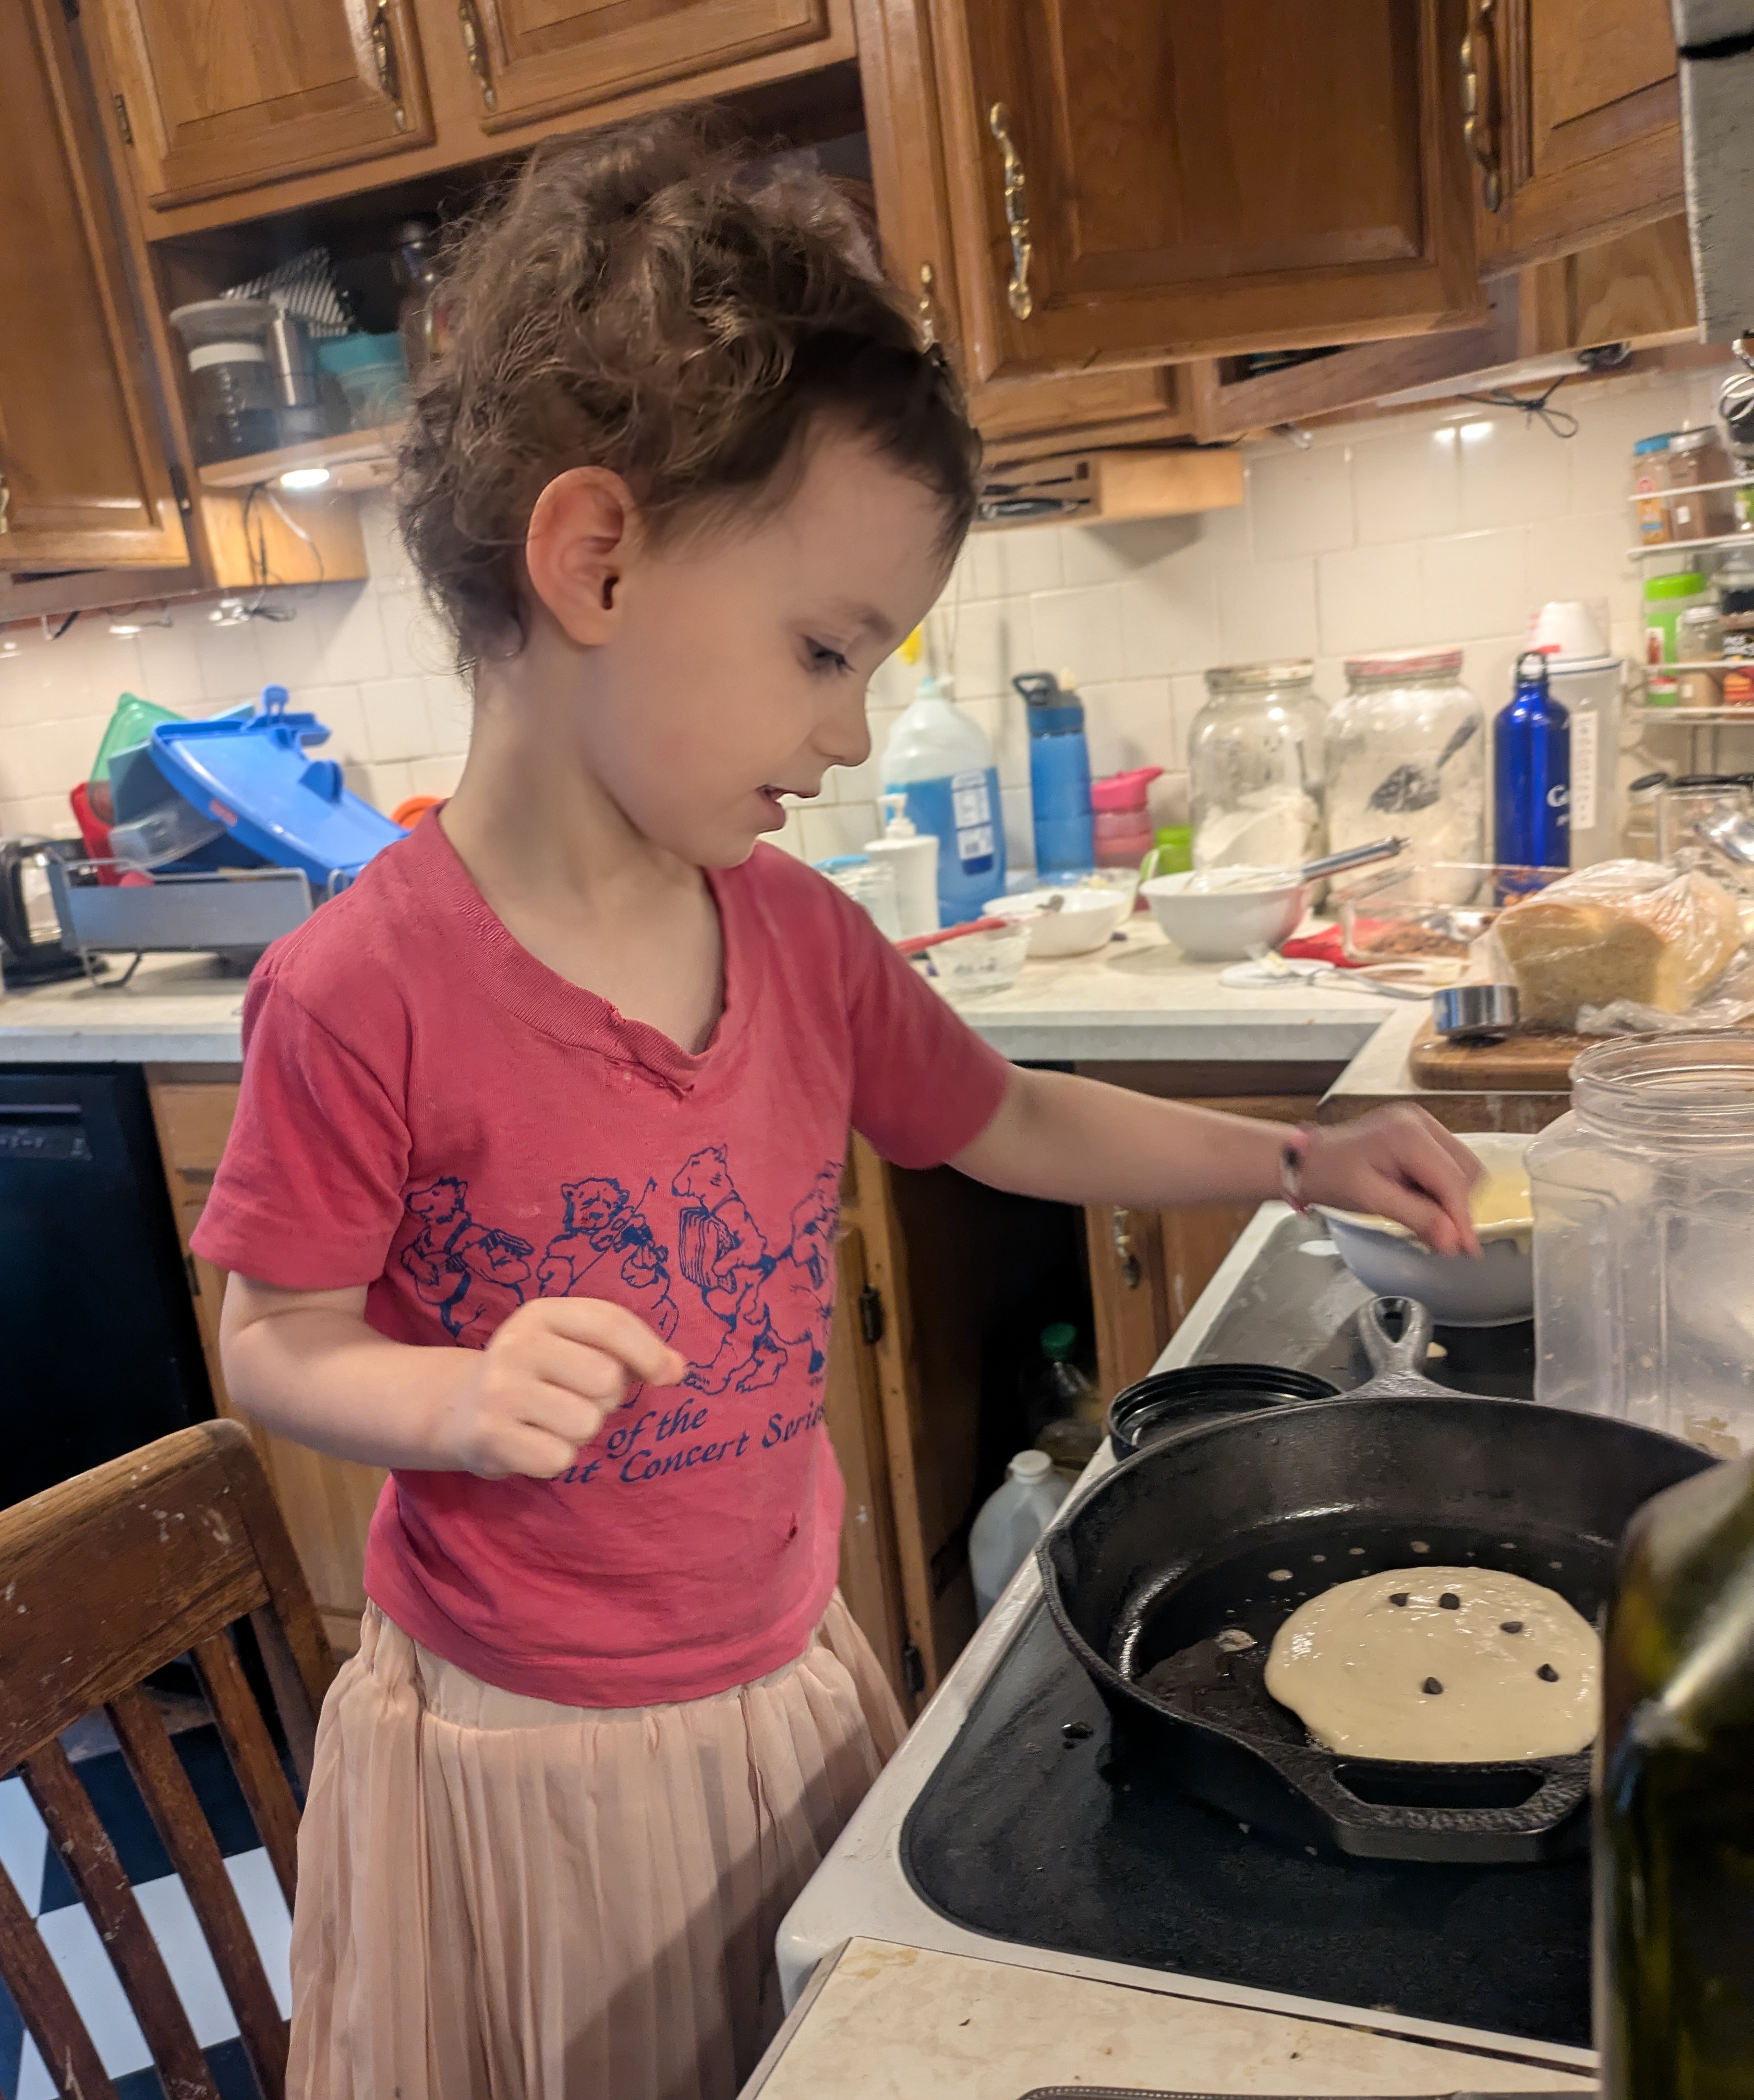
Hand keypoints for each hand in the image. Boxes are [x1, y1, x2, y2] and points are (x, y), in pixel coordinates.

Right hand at [435, 1298, 686, 1478]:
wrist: (459, 1407)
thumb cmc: (536, 1373)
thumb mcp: (572, 1343)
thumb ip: (627, 1348)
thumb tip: (678, 1370)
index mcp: (541, 1313)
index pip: (609, 1324)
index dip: (648, 1352)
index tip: (669, 1375)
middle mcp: (516, 1346)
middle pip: (606, 1380)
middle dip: (605, 1399)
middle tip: (577, 1398)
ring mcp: (499, 1391)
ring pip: (586, 1423)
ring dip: (581, 1432)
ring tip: (552, 1421)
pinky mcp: (489, 1436)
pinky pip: (558, 1459)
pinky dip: (555, 1458)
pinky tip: (533, 1442)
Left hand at [1299, 1107, 1481, 1255]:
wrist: (1308, 1160)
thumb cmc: (1330, 1177)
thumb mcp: (1370, 1200)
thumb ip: (1415, 1217)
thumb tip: (1453, 1240)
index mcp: (1407, 1134)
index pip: (1452, 1180)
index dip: (1461, 1218)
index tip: (1466, 1250)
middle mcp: (1420, 1121)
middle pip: (1465, 1171)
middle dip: (1454, 1205)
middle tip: (1433, 1232)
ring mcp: (1421, 1123)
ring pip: (1461, 1168)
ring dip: (1448, 1196)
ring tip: (1417, 1211)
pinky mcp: (1419, 1132)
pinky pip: (1446, 1163)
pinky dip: (1438, 1186)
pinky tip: (1414, 1197)